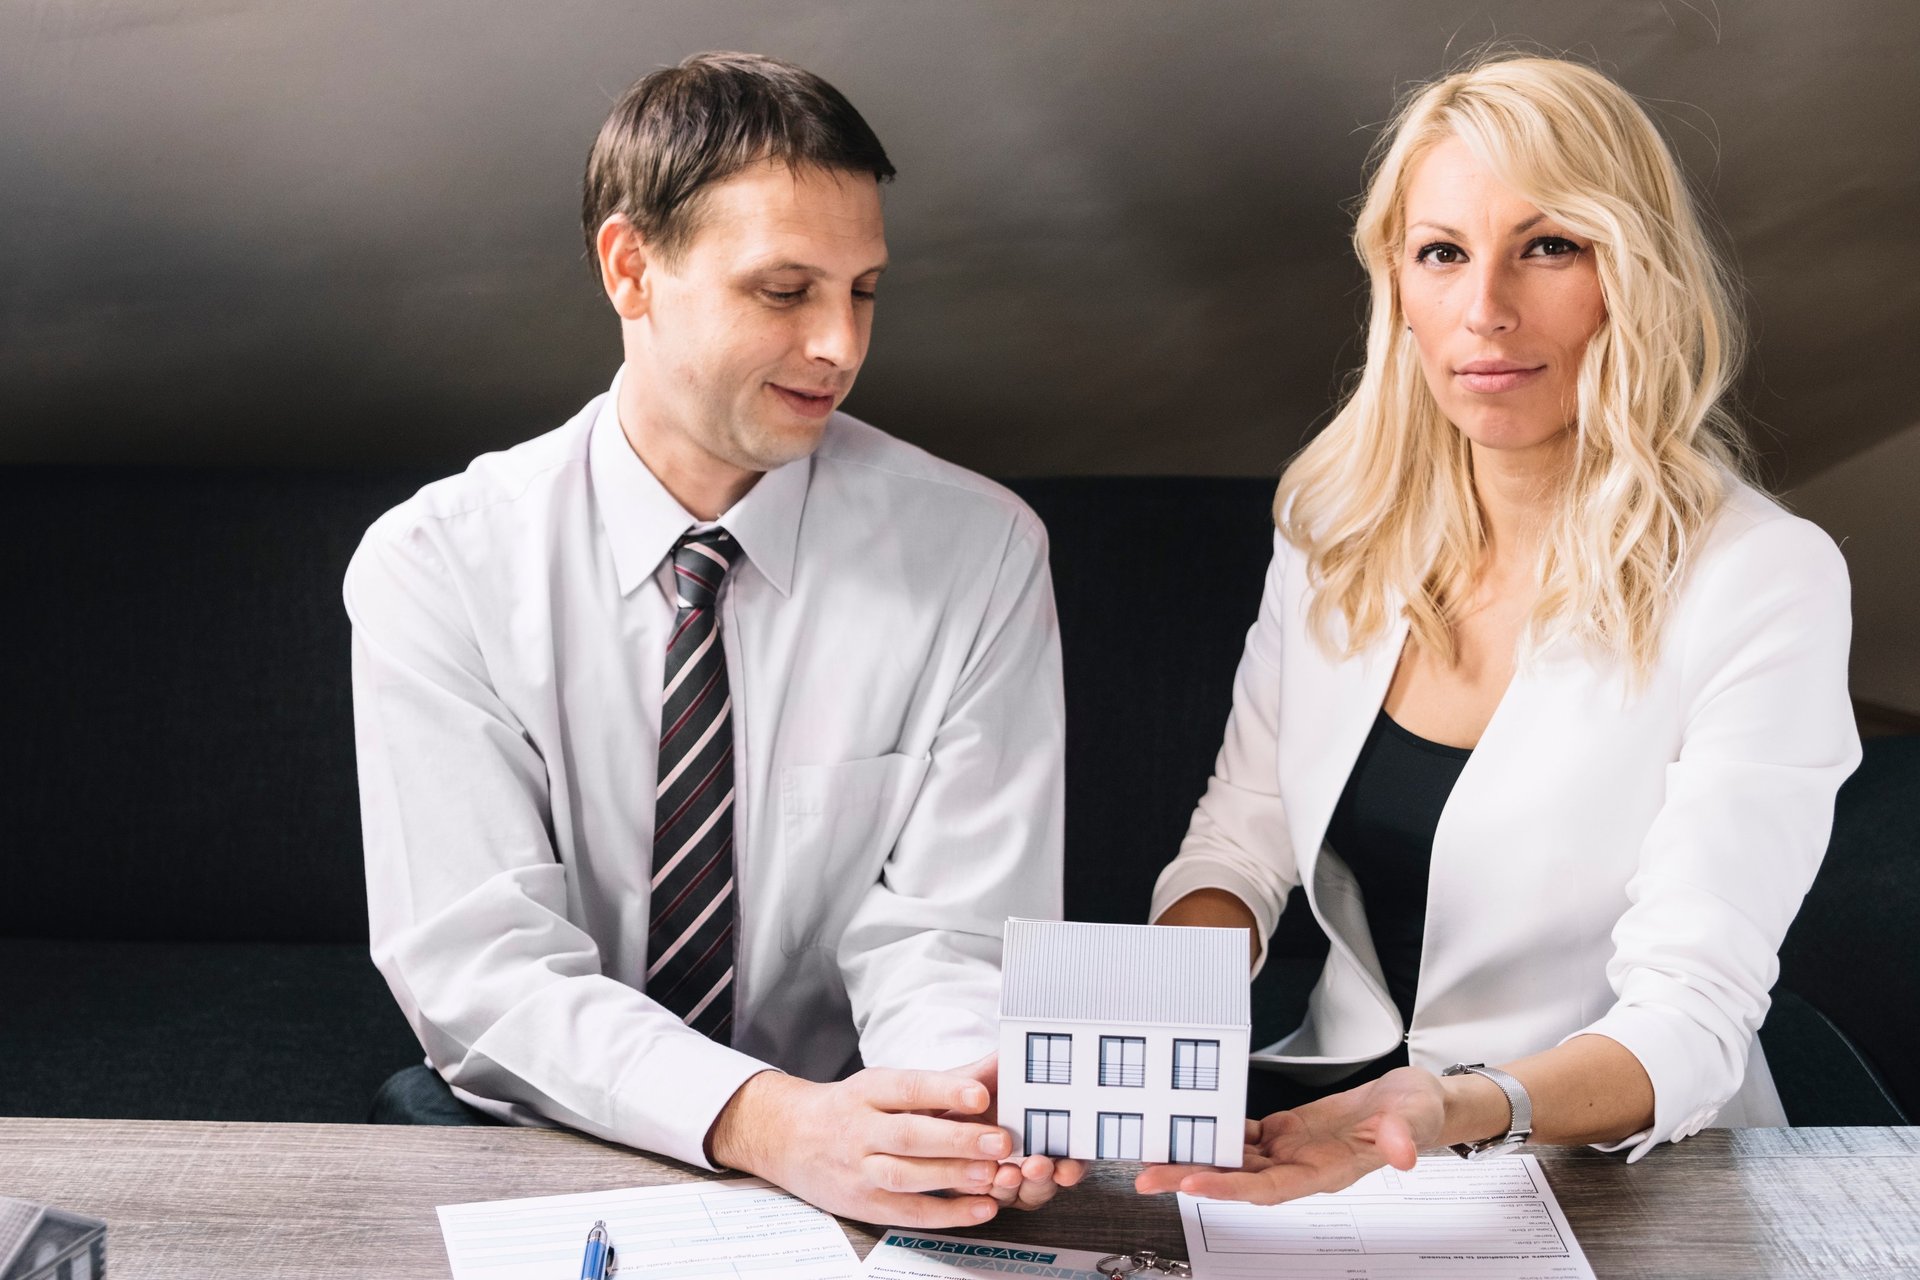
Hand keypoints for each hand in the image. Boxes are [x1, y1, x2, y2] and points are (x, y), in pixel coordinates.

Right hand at [707, 1066, 1015, 1227]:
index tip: (981, 1095)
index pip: (908, 1088)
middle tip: (1001, 1141)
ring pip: (906, 1176)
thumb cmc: (852, 1108)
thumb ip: (946, 1079)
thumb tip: (1001, 1061)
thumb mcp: (886, 1083)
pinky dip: (945, 1213)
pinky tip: (980, 1209)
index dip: (944, 1091)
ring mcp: (858, 1170)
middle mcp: (859, 1130)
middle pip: (909, 1135)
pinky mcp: (863, 1205)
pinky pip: (906, 1212)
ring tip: (993, 1175)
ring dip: (952, 1177)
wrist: (788, 1138)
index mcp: (867, 1090)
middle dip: (957, 1139)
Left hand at [933, 1053, 1086, 1209]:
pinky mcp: (975, 1191)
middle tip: (1034, 1167)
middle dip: (1043, 1178)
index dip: (1073, 1166)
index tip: (1066, 1165)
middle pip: (1047, 1181)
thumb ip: (1002, 1065)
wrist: (918, 1108)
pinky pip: (985, 1200)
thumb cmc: (958, 1091)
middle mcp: (1025, 1159)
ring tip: (1004, 1174)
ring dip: (1014, 1188)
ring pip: (1019, 1195)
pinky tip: (980, 1180)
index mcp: (1037, 1130)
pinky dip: (985, 1193)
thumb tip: (1024, 1033)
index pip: (1068, 1156)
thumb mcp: (979, 1075)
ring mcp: (1002, 1177)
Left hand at [1134, 1065, 1447, 1203]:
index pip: (1270, 1188)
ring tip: (1153, 1155)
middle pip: (1238, 1179)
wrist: (1415, 1103)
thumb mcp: (1416, 1118)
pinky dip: (1215, 1133)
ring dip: (1195, 1158)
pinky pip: (1244, 1137)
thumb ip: (1404, 1137)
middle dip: (1192, 1178)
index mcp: (1327, 1172)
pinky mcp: (1286, 1132)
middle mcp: (1301, 1168)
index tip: (1193, 1185)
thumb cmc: (1416, 1113)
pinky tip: (1190, 1126)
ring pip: (1234, 1160)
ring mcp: (1291, 1152)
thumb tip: (1400, 1153)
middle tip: (1147, 1176)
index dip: (1230, 1188)